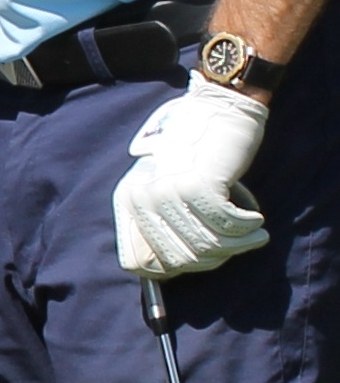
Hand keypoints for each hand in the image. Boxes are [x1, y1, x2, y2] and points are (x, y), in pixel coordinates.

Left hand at [114, 74, 270, 276]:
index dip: (171, 269)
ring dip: (237, 245)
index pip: (137, 262)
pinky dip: (246, 228)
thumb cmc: (197, 154)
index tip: (199, 260)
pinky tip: (254, 219)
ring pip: (205, 246)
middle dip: (212, 260)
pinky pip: (226, 226)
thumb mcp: (167, 188)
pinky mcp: (199, 184)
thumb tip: (170, 272)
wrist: (216, 110)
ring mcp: (168, 191)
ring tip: (253, 235)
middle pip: (178, 259)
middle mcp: (142, 198)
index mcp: (127, 201)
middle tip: (235, 246)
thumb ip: (163, 224)